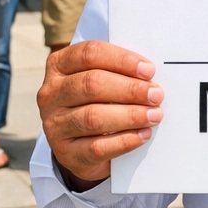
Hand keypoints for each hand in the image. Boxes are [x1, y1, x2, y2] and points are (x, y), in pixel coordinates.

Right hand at [37, 41, 161, 188]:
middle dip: (129, 89)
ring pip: (93, 117)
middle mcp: (51, 93)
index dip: (121, 60)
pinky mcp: (65, 153)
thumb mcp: (99, 80)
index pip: (89, 54)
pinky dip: (124, 141)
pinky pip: (97, 147)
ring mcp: (54, 124)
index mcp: (59, 65)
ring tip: (154, 115)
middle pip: (92, 85)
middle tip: (156, 94)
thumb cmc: (96, 101)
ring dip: (130, 115)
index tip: (149, 70)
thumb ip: (118, 71)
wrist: (78, 144)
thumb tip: (149, 74)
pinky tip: (142, 135)